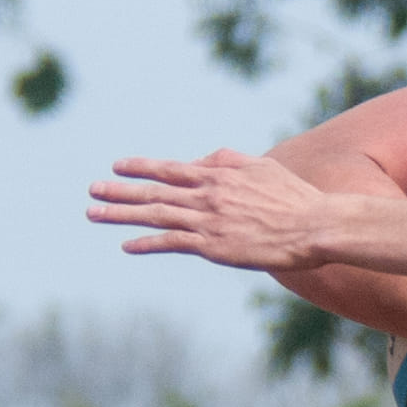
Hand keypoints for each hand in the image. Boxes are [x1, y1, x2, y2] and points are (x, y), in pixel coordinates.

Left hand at [87, 149, 326, 270]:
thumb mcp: (261, 167)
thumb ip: (227, 160)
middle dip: (119, 190)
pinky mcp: (214, 246)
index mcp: (217, 175)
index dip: (141, 166)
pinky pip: (172, 242)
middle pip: (153, 191)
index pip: (170, 168)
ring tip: (94, 213)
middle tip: (91, 190)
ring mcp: (208, 221)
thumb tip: (200, 161)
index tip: (117, 165)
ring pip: (155, 214)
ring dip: (121, 214)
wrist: (315, 226)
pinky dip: (146, 242)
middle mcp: (206, 195)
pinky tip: (126, 245)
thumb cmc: (295, 198)